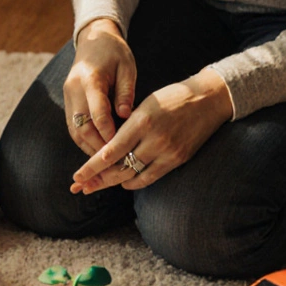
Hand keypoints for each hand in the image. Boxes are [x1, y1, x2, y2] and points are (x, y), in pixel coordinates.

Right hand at [63, 18, 136, 155]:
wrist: (93, 39)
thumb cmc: (115, 53)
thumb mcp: (127, 68)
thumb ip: (126, 92)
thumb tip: (125, 116)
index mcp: (90, 79)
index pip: (97, 112)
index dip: (108, 132)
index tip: (121, 146)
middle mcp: (73, 89)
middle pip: (81, 126)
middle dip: (97, 145)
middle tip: (115, 160)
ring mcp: (68, 96)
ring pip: (74, 130)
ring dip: (89, 147)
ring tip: (106, 160)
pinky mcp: (67, 101)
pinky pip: (73, 126)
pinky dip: (84, 140)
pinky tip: (98, 148)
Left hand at [69, 67, 232, 193]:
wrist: (208, 100)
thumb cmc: (171, 98)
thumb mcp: (144, 105)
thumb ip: (126, 126)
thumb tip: (105, 148)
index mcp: (141, 121)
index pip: (111, 150)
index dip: (92, 166)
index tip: (77, 176)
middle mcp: (154, 139)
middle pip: (120, 167)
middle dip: (98, 179)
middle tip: (80, 187)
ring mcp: (168, 151)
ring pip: (134, 175)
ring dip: (113, 182)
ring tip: (96, 186)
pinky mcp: (178, 159)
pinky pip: (151, 177)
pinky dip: (135, 182)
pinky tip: (123, 183)